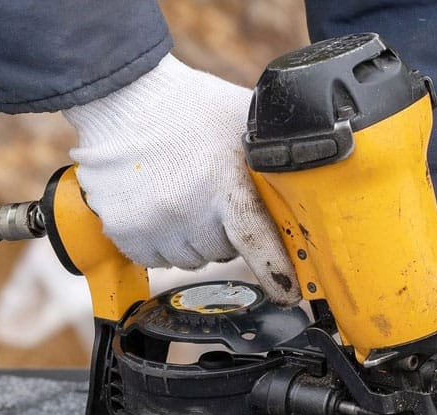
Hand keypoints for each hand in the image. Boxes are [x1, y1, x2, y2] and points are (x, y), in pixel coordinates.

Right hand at [62, 54, 299, 304]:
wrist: (122, 99)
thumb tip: (313, 176)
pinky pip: (155, 258)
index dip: (275, 271)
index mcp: (223, 181)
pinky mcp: (125, 232)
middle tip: (211, 195)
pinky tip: (157, 205)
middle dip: (223, 232)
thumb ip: (275, 150)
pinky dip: (159, 241)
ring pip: (188, 260)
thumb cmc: (188, 108)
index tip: (289, 292)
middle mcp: (186, 209)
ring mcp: (152, 224)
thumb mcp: (242, 118)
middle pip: (222, 252)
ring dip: (190, 239)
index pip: (256, 241)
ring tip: (181, 195)